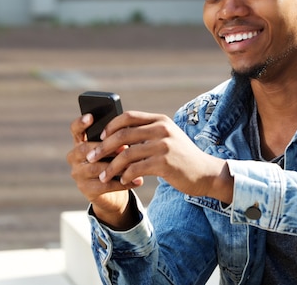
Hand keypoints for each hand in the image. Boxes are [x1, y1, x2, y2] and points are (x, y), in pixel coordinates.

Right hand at [67, 113, 137, 229]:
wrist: (113, 193)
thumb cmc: (116, 163)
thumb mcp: (116, 149)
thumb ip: (117, 139)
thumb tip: (128, 132)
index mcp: (81, 142)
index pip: (75, 129)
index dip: (81, 123)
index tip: (91, 117)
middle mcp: (75, 157)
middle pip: (85, 148)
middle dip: (106, 148)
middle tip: (125, 148)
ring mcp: (78, 174)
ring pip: (95, 167)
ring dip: (117, 166)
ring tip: (135, 165)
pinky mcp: (86, 190)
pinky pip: (105, 184)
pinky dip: (124, 182)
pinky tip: (138, 180)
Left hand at [86, 110, 233, 202]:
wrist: (205, 172)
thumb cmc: (182, 157)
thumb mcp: (167, 137)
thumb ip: (147, 133)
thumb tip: (117, 136)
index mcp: (160, 120)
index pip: (129, 116)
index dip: (111, 125)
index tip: (100, 137)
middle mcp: (162, 129)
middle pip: (123, 134)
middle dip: (103, 147)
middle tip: (91, 157)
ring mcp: (164, 146)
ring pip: (126, 154)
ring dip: (111, 167)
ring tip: (104, 176)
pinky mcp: (164, 164)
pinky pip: (135, 169)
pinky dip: (124, 176)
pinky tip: (122, 181)